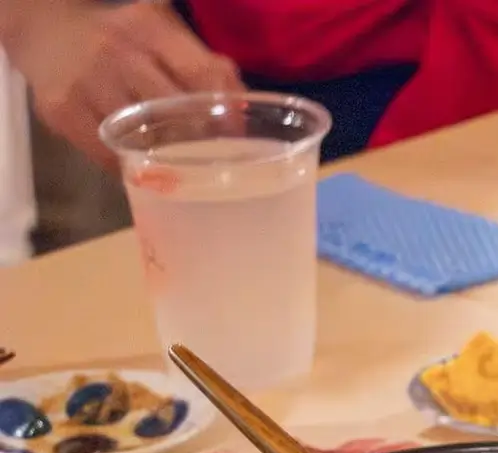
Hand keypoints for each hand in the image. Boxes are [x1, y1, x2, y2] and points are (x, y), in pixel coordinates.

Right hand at [0, 0, 242, 164]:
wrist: (44, 30)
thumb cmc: (122, 39)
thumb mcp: (163, 35)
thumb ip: (205, 65)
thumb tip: (245, 110)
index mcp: (149, 28)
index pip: (201, 74)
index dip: (225, 113)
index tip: (238, 139)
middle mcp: (116, 50)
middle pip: (172, 109)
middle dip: (199, 141)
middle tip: (215, 163)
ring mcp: (86, 81)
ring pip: (140, 136)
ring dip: (166, 160)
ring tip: (183, 171)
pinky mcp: (61, 110)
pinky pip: (106, 152)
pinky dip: (130, 166)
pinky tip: (144, 170)